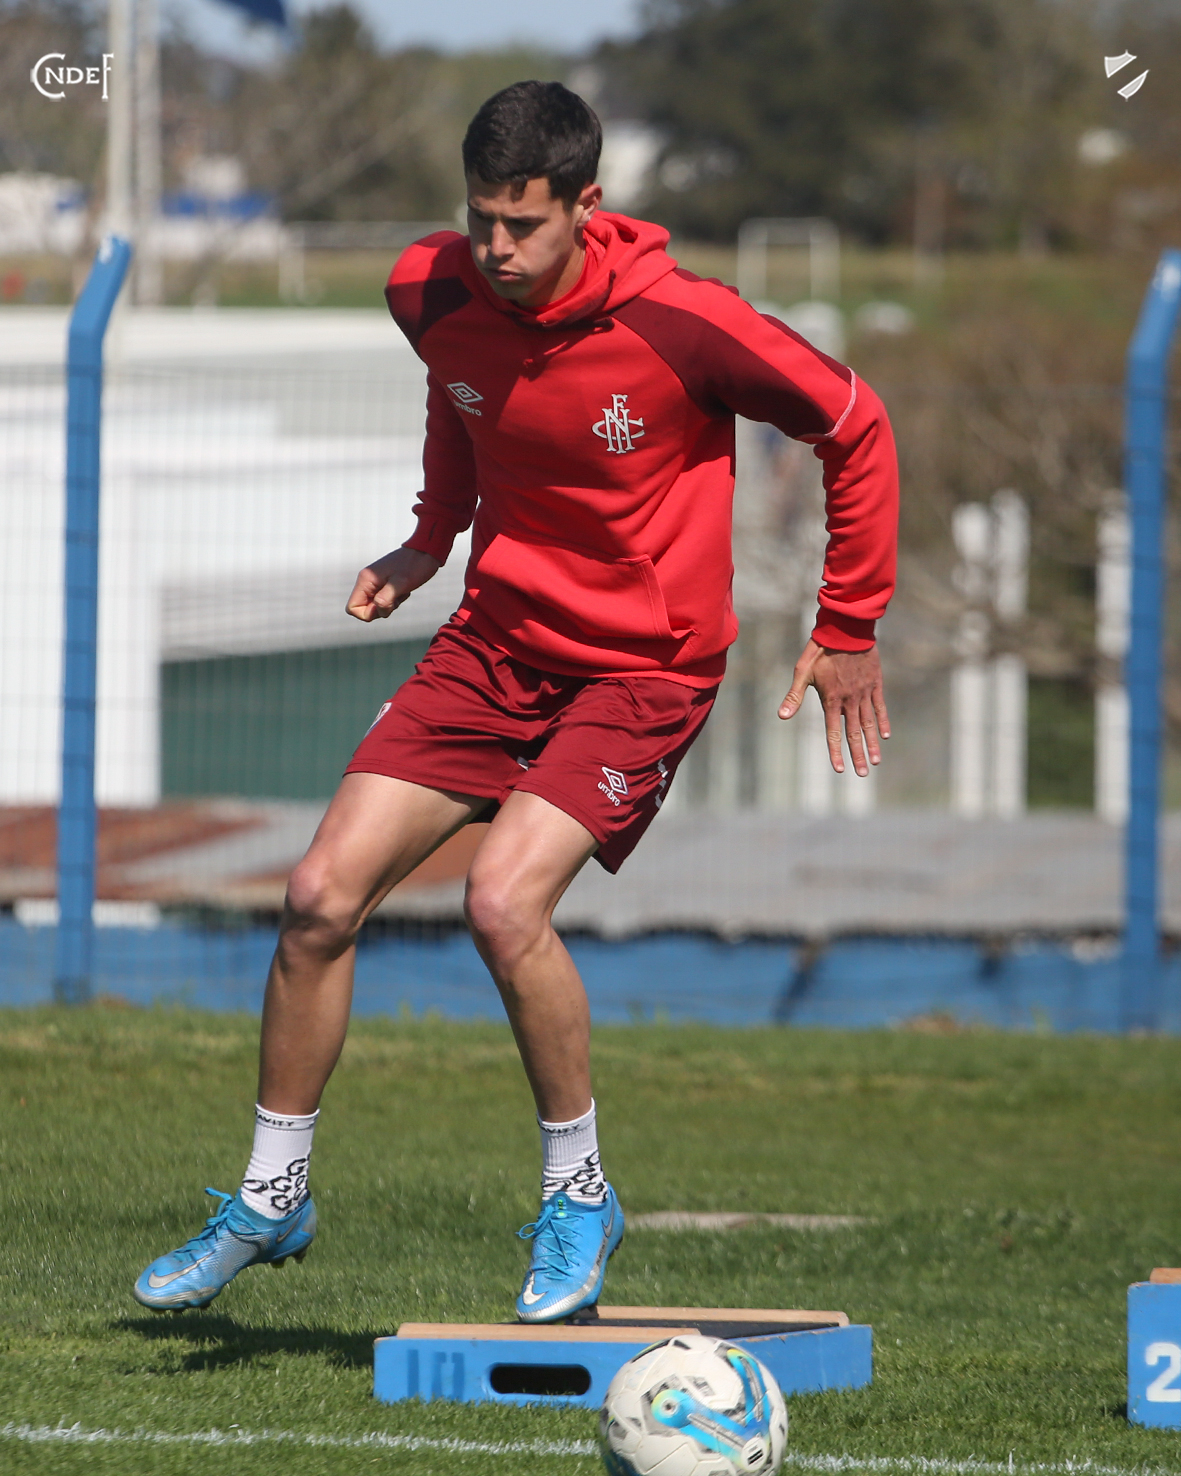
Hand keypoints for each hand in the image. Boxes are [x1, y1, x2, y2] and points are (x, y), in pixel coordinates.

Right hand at [346, 547, 439, 621]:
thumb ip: (385, 599)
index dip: (368, 613)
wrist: (426, 552)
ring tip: (401, 591)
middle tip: (396, 597)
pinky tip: (403, 590)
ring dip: (390, 605)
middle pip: (364, 609)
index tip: (385, 604)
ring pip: (375, 606)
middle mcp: (366, 581)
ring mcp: (375, 583)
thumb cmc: (415, 566)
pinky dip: (394, 600)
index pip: (352, 608)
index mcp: (365, 580)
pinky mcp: (383, 584)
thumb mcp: (400, 584)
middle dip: (381, 609)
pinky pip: (383, 601)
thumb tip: (377, 609)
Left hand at [778, 639, 889, 776]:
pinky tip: (885, 736)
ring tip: (875, 761)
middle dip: (857, 755)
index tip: (840, 770)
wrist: (845, 630)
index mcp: (831, 699)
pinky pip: (879, 707)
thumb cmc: (820, 650)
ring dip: (872, 744)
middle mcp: (849, 700)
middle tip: (863, 774)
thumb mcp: (803, 672)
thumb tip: (782, 716)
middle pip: (854, 733)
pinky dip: (882, 722)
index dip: (836, 752)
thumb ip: (794, 696)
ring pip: (869, 724)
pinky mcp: (874, 684)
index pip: (833, 732)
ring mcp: (864, 693)